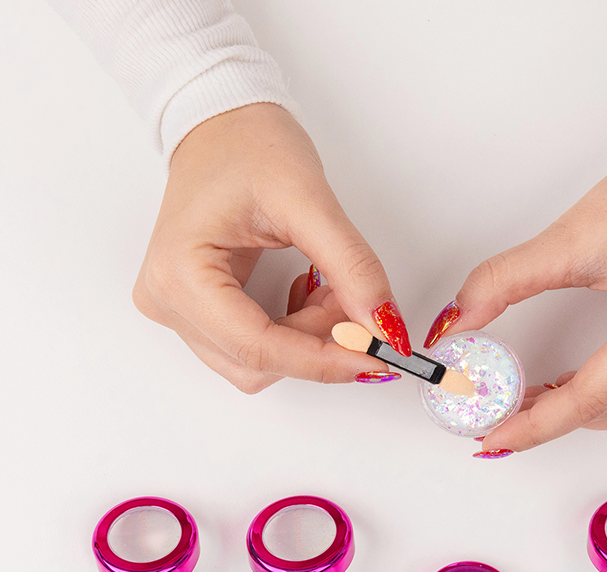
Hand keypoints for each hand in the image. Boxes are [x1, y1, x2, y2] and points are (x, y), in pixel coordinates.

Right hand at [133, 103, 409, 392]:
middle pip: (258, 363)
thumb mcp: (310, 200)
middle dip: (318, 344)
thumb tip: (385, 328)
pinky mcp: (196, 311)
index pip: (258, 348)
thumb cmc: (247, 144)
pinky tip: (309, 296)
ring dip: (309, 340)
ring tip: (329, 289)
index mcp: (179, 274)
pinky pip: (254, 347)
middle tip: (356, 303)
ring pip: (259, 362)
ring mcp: (178, 310)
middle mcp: (167, 301)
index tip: (376, 359)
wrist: (220, 119)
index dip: (323, 362)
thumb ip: (352, 268)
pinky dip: (295, 333)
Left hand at [429, 136, 606, 450]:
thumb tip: (460, 321)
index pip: (588, 398)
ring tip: (538, 400)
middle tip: (504, 414)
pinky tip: (586, 386)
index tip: (496, 439)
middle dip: (552, 420)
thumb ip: (504, 282)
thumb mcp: (571, 237)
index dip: (536, 425)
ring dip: (586, 413)